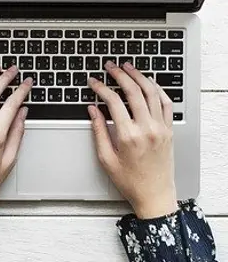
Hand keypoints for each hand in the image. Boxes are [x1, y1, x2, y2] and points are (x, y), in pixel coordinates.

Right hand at [88, 61, 177, 218]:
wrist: (155, 195)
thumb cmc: (130, 181)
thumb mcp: (106, 159)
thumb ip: (98, 131)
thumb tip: (92, 110)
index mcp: (128, 136)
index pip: (112, 101)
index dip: (101, 87)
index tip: (94, 82)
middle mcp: (146, 128)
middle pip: (132, 91)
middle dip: (119, 75)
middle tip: (110, 67)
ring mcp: (160, 127)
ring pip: (151, 92)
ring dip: (138, 76)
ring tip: (128, 67)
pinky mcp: (169, 129)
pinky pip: (166, 102)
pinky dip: (157, 89)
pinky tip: (149, 82)